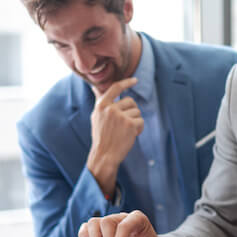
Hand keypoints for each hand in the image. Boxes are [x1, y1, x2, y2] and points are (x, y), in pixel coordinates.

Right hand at [87, 78, 143, 197]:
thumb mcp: (96, 116)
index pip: (116, 88)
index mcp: (101, 105)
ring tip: (125, 132)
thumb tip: (94, 88)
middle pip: (131, 101)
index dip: (127, 83)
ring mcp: (120, 116)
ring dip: (135, 122)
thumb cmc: (101, 136)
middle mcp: (110, 108)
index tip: (135, 80)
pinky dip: (139, 129)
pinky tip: (130, 136)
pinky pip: (141, 122)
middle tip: (124, 125)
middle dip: (131, 112)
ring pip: (137, 112)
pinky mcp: (130, 124)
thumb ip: (99, 102)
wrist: (104, 155)